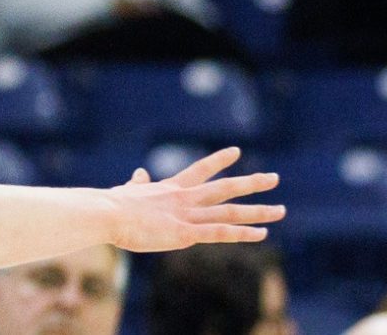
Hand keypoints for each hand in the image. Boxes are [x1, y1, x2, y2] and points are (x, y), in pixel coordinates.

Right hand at [106, 147, 282, 251]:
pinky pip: (220, 234)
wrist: (106, 214)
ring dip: (257, 211)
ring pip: (230, 212)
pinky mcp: (185, 234)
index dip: (219, 160)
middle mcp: (185, 199)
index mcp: (171, 188)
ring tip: (280, 211)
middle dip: (251, 183)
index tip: (236, 151)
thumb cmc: (112, 206)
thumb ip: (138, 184)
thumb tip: (139, 173)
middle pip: (225, 188)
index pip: (200, 170)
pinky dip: (242, 234)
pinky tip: (261, 234)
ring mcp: (187, 216)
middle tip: (274, 178)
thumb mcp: (128, 191)